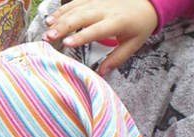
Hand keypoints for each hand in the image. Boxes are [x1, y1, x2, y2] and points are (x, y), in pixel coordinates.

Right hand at [42, 0, 157, 74]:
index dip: (81, 36)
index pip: (97, 29)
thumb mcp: (133, 44)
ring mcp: (98, 1)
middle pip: (81, 17)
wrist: (147, 2)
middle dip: (63, 27)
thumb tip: (101, 73)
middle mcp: (106, 9)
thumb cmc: (139, 25)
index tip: (66, 44)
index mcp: (117, 22)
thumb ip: (116, 58)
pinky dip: (60, 11)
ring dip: (59, 19)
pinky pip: (74, 2)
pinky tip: (50, 19)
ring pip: (75, 9)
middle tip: (49, 38)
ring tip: (46, 31)